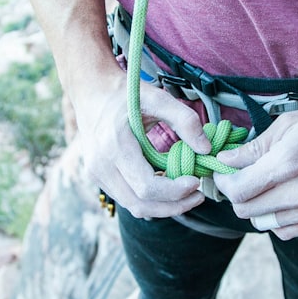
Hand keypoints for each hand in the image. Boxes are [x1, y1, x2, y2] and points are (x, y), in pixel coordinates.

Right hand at [73, 74, 212, 218]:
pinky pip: (127, 198)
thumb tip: (206, 150)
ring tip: (187, 193)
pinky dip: (150, 199)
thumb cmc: (125, 94)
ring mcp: (95, 174)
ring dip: (163, 206)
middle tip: (198, 195)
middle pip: (141, 205)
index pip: (146, 187)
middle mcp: (100, 166)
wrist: (91, 92)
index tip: (196, 182)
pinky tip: (167, 186)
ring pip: (133, 207)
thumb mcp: (158, 99)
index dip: (174, 192)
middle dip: (174, 205)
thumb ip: (185, 120)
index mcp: (114, 146)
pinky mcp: (97, 178)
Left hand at [212, 103, 297, 239]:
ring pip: (261, 223)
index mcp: (286, 164)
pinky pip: (284, 232)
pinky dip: (274, 219)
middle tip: (238, 179)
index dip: (222, 181)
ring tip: (261, 188)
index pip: (238, 189)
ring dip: (254, 207)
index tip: (223, 172)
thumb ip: (253, 147)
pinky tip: (279, 200)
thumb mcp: (286, 125)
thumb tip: (225, 160)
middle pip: (245, 210)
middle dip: (235, 194)